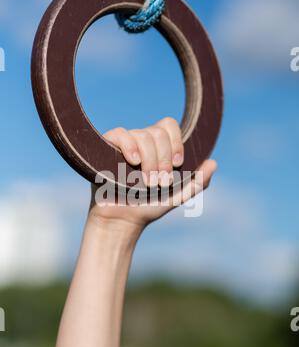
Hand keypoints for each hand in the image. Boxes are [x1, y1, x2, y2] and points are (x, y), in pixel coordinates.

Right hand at [89, 117, 216, 233]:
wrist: (123, 220)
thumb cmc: (149, 207)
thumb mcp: (178, 196)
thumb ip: (197, 182)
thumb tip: (213, 162)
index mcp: (158, 147)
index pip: (168, 125)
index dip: (176, 141)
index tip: (178, 164)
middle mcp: (141, 141)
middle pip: (157, 132)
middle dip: (163, 158)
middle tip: (160, 181)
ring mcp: (124, 144)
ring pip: (141, 135)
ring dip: (149, 160)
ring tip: (147, 182)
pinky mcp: (106, 148)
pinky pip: (119, 133)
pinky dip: (129, 145)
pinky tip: (133, 162)